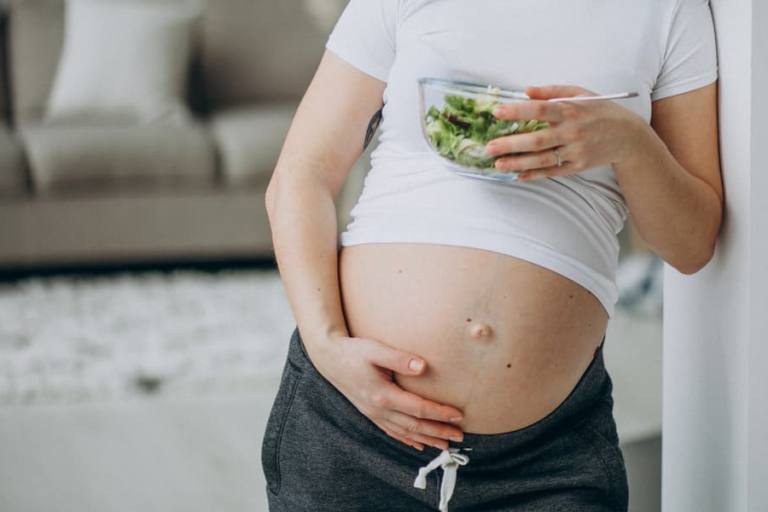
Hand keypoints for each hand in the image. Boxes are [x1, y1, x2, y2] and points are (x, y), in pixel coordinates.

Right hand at [310, 332, 465, 451]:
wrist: (329, 359)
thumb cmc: (353, 351)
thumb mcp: (375, 350)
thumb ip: (399, 359)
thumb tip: (423, 366)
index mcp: (383, 395)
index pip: (418, 409)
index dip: (440, 413)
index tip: (459, 415)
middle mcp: (379, 410)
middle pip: (414, 426)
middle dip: (438, 432)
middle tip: (460, 437)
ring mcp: (374, 414)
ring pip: (405, 433)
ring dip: (426, 440)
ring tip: (445, 445)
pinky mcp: (371, 414)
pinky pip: (392, 432)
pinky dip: (407, 440)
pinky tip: (418, 445)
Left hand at [485, 84, 645, 180]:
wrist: (628, 137)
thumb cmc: (600, 111)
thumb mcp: (580, 93)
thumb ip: (552, 91)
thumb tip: (526, 91)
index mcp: (571, 110)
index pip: (540, 110)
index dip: (517, 111)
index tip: (497, 112)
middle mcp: (573, 132)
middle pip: (537, 140)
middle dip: (511, 144)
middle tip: (489, 147)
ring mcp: (575, 152)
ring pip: (542, 160)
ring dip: (518, 163)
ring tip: (497, 164)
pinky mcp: (578, 167)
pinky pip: (552, 172)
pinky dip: (534, 175)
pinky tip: (517, 176)